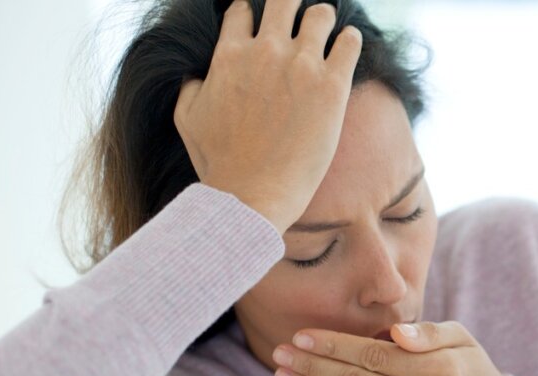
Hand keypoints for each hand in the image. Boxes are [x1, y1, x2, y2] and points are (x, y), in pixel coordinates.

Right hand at [173, 0, 361, 231]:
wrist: (253, 194)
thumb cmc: (219, 165)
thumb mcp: (187, 119)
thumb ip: (191, 86)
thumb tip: (198, 75)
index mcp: (229, 55)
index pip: (243, 11)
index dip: (253, 15)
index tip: (263, 27)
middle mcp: (265, 51)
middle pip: (283, 2)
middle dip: (291, 9)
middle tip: (299, 24)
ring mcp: (300, 66)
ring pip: (320, 15)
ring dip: (323, 21)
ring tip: (328, 34)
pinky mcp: (331, 86)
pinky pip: (349, 42)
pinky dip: (350, 41)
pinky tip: (348, 48)